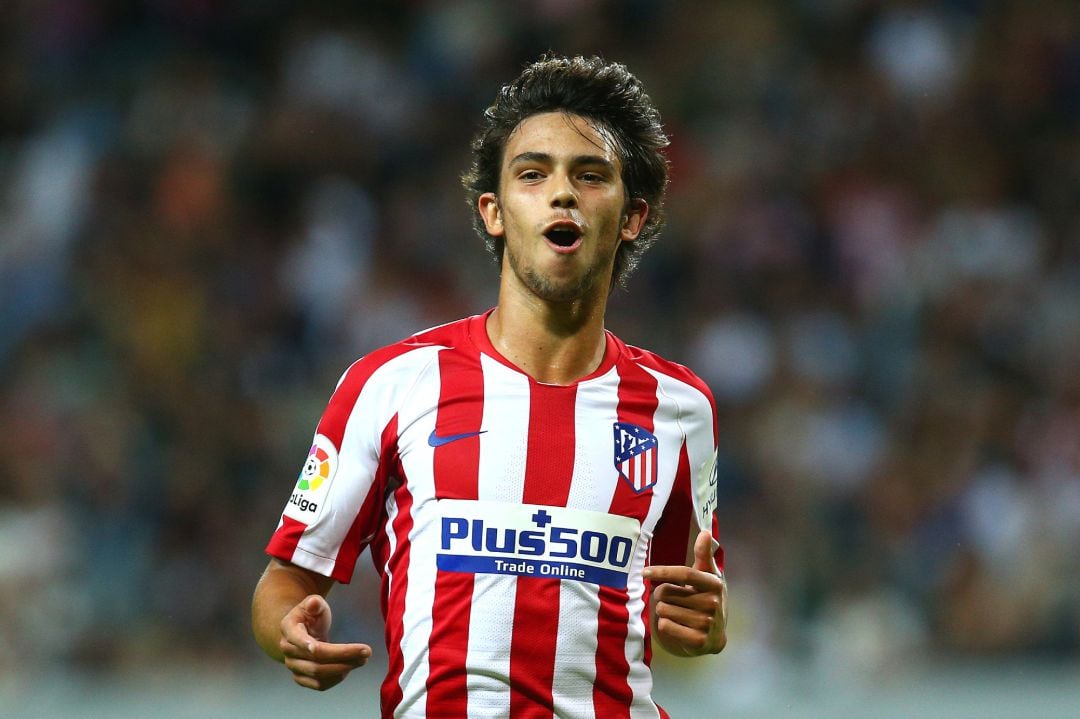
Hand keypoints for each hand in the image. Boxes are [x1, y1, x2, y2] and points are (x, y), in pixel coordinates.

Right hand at [279, 594, 371, 690]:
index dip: (319, 648)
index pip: (301, 642)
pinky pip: (319, 685)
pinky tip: (350, 668)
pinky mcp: (301, 678)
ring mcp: (293, 666)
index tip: (343, 648)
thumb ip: (314, 603)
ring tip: (362, 660)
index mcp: (288, 629)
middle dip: (343, 658)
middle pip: (315, 661)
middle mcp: (288, 650)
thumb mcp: (314, 603)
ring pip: (318, 675)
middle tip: (366, 652)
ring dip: (343, 669)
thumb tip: (313, 603)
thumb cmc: (310, 615)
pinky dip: (336, 679)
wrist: (300, 631)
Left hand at [643, 530, 726, 655]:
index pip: (684, 574)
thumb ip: (703, 555)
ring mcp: (706, 623)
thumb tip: (704, 532)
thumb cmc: (706, 598)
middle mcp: (712, 603)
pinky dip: (665, 625)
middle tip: (675, 599)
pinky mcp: (698, 641)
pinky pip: (665, 626)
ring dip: (664, 610)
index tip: (644, 572)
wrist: (715, 635)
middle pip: (666, 592)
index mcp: (714, 584)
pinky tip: (677, 625)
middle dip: (663, 595)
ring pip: (663, 610)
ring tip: (677, 612)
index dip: (662, 571)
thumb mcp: (708, 577)